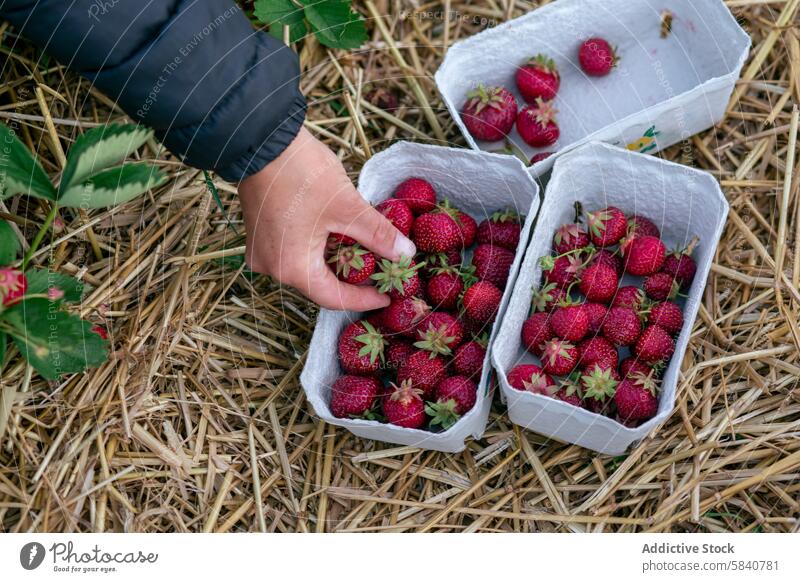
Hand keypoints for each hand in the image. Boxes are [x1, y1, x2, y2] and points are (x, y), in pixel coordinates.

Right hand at [238, 127, 415, 310]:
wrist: (259, 138)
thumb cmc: (301, 173)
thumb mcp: (347, 206)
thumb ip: (378, 234)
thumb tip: (406, 253)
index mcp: (291, 269)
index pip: (334, 298)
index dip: (364, 298)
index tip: (388, 296)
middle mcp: (272, 268)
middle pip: (320, 284)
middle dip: (353, 279)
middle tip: (382, 271)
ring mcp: (262, 251)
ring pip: (308, 267)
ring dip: (337, 261)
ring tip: (366, 252)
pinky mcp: (261, 234)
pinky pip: (295, 251)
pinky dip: (319, 248)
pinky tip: (340, 236)